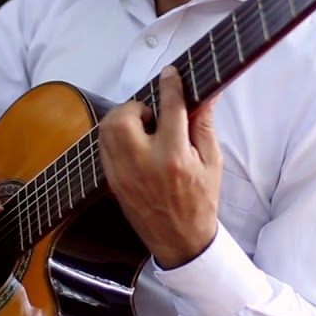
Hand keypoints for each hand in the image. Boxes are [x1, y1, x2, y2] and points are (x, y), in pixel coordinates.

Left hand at [98, 65, 222, 268]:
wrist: (181, 241)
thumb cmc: (200, 202)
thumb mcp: (212, 162)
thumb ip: (203, 125)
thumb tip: (205, 94)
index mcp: (174, 158)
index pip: (169, 108)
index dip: (170, 85)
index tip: (171, 74)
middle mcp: (144, 164)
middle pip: (123, 117)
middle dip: (136, 107)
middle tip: (152, 116)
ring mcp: (123, 174)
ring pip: (106, 130)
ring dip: (123, 120)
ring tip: (143, 130)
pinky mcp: (112, 182)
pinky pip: (103, 147)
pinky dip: (115, 137)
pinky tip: (134, 144)